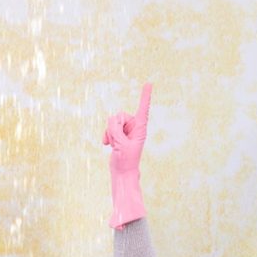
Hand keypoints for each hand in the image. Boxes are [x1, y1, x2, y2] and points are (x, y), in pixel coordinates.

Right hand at [104, 83, 151, 228]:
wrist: (122, 172)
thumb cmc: (126, 161)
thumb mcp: (120, 144)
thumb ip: (115, 129)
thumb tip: (112, 118)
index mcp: (140, 129)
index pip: (143, 109)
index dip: (145, 96)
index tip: (149, 83)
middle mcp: (134, 127)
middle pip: (121, 115)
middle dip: (114, 126)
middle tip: (115, 140)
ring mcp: (126, 131)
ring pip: (113, 121)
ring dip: (109, 132)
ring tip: (112, 144)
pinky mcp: (118, 135)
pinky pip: (109, 127)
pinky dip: (106, 135)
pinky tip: (107, 144)